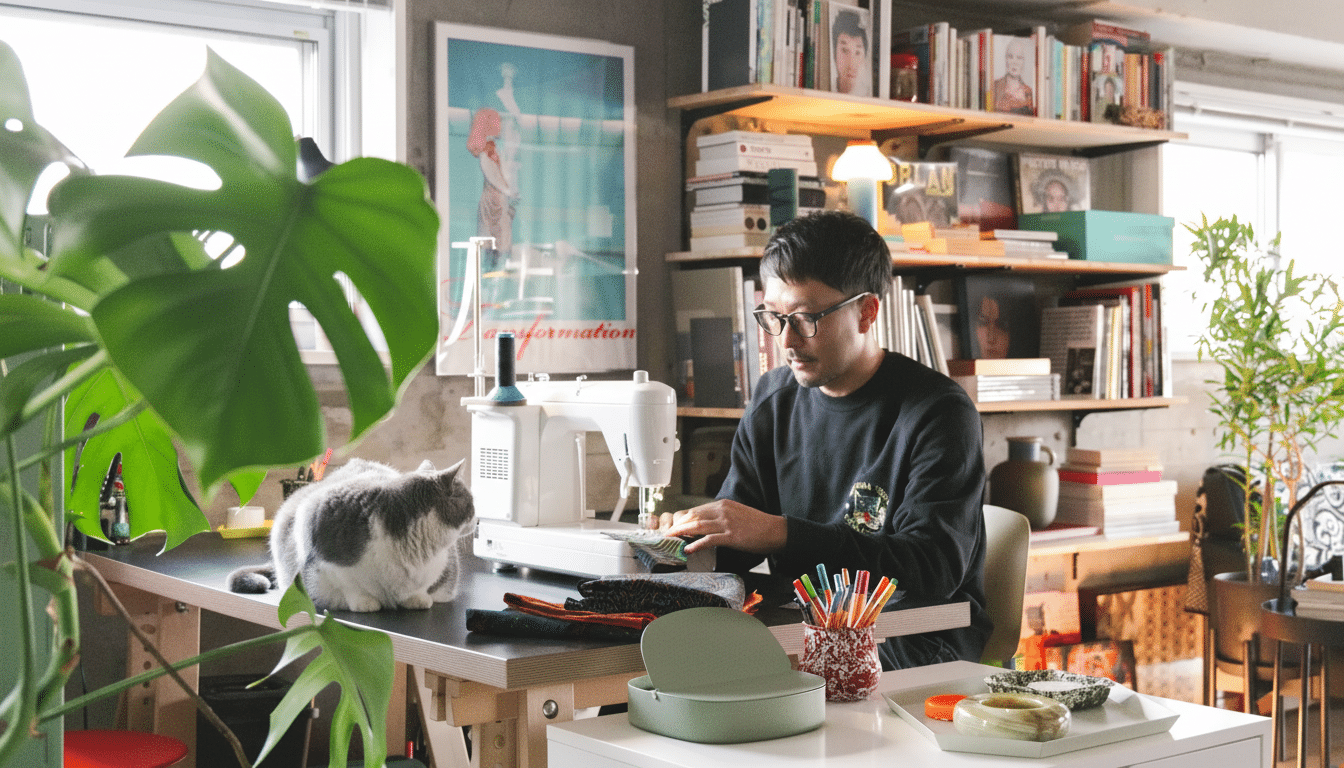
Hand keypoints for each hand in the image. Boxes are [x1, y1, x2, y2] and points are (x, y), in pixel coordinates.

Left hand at [654, 499, 786, 554]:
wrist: (775, 530)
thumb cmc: (756, 525)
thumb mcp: (735, 514)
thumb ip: (720, 517)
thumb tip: (704, 525)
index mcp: (722, 504)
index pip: (695, 510)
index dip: (681, 519)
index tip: (672, 527)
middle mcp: (722, 510)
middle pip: (692, 516)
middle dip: (676, 525)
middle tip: (665, 534)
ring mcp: (727, 523)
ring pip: (697, 525)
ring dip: (681, 533)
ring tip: (670, 539)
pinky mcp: (732, 535)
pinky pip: (709, 539)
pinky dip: (697, 544)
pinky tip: (688, 549)